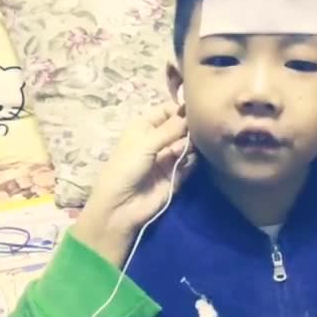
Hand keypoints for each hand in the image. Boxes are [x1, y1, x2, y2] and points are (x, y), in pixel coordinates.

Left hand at [71, 102, 195, 266]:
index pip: (167, 110)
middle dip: (188, 127)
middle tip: (194, 132)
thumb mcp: (145, 143)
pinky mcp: (177, 174)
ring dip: (190, 144)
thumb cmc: (126, 168)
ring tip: (184, 150)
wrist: (122, 206)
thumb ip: (170, 128)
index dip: (180, 110)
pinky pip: (191, 163)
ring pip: (188, 144)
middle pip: (180, 127)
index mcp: (145, 127)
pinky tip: (189, 161)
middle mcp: (158, 140)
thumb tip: (190, 113)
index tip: (194, 111)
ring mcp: (169, 157)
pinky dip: (193, 160)